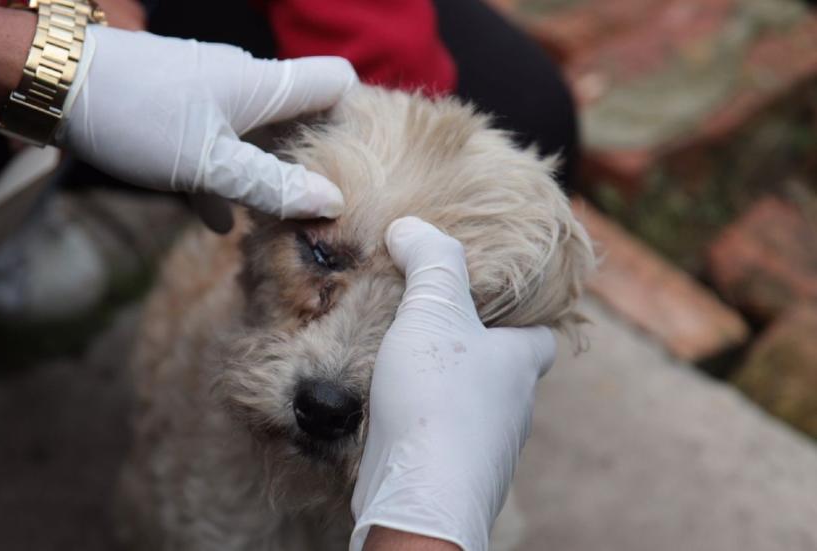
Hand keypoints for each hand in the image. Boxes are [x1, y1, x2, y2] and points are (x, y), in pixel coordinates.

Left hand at [57, 26, 356, 223]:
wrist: (55, 82)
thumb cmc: (137, 117)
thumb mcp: (207, 164)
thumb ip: (269, 186)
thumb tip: (331, 202)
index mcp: (262, 85)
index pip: (336, 82)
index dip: (356, 116)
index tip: (357, 165)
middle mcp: (242, 80)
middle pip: (299, 111)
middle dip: (310, 158)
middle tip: (318, 208)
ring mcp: (208, 92)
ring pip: (256, 132)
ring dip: (266, 171)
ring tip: (274, 220)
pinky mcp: (177, 106)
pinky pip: (217, 142)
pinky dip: (224, 174)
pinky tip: (218, 217)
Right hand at [351, 217, 556, 550]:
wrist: (420, 494)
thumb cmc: (437, 399)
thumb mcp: (433, 311)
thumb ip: (429, 263)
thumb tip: (411, 227)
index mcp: (518, 365)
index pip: (540, 339)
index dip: (525, 319)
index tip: (499, 305)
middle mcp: (512, 410)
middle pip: (504, 375)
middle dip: (477, 356)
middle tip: (435, 332)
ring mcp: (486, 449)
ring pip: (473, 411)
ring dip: (448, 393)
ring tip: (405, 372)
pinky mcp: (453, 476)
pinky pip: (444, 442)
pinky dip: (425, 427)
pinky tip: (392, 418)